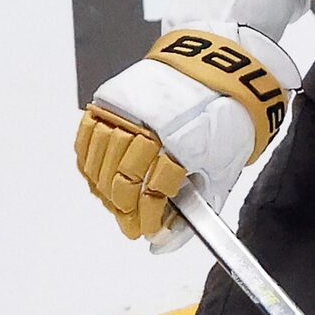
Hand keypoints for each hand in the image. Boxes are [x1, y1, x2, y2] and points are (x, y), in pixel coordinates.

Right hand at [75, 28, 295, 238]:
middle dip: (123, 209)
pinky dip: (89, 160)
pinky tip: (97, 176)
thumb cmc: (226, 123)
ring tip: (115, 203)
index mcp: (182, 146)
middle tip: (129, 224)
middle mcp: (150, 127)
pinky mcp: (111, 97)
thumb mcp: (222, 170)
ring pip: (101, 160)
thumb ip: (196, 208)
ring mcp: (126, 111)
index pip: (153, 192)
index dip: (147, 219)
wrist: (219, 70)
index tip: (148, 233)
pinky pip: (89, 135)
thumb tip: (163, 244)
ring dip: (104, 189)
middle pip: (122, 179)